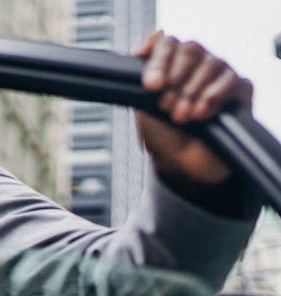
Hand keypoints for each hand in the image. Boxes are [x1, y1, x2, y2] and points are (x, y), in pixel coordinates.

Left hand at [133, 31, 253, 213]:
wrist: (183, 167)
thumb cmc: (163, 138)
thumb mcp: (142, 111)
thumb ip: (140, 85)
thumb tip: (141, 56)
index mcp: (170, 65)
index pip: (167, 42)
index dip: (159, 60)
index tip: (151, 85)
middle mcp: (195, 65)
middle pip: (190, 48)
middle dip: (175, 77)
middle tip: (165, 105)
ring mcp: (219, 75)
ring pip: (211, 63)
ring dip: (192, 90)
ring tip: (181, 116)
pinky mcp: (240, 91)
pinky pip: (233, 80)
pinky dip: (214, 96)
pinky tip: (201, 114)